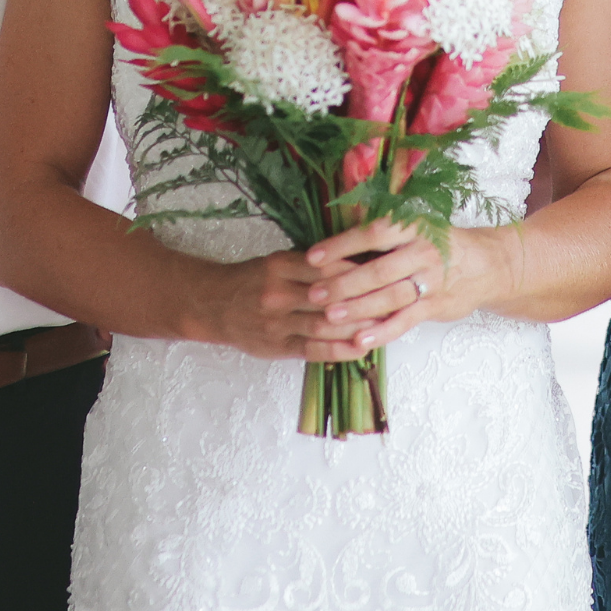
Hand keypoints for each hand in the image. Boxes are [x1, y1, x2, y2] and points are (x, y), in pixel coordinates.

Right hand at [188, 236, 395, 361]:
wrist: (213, 304)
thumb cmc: (254, 279)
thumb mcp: (279, 261)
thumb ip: (313, 263)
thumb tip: (360, 260)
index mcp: (281, 265)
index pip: (328, 267)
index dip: (359, 270)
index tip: (387, 270)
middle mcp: (278, 293)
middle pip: (331, 296)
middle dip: (367, 299)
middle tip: (398, 298)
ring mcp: (277, 322)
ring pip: (325, 325)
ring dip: (359, 327)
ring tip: (387, 324)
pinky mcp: (277, 346)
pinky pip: (314, 350)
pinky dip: (340, 350)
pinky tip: (362, 348)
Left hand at [301, 220, 496, 350]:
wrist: (485, 265)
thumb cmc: (438, 244)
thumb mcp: (414, 227)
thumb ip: (380, 232)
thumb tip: (334, 234)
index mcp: (413, 228)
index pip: (373, 234)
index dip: (342, 245)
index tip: (312, 256)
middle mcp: (423, 253)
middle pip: (378, 270)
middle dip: (344, 283)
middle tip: (314, 292)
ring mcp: (430, 282)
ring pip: (389, 298)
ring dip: (358, 308)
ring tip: (330, 315)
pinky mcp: (435, 307)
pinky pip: (405, 321)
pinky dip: (382, 332)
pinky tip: (360, 339)